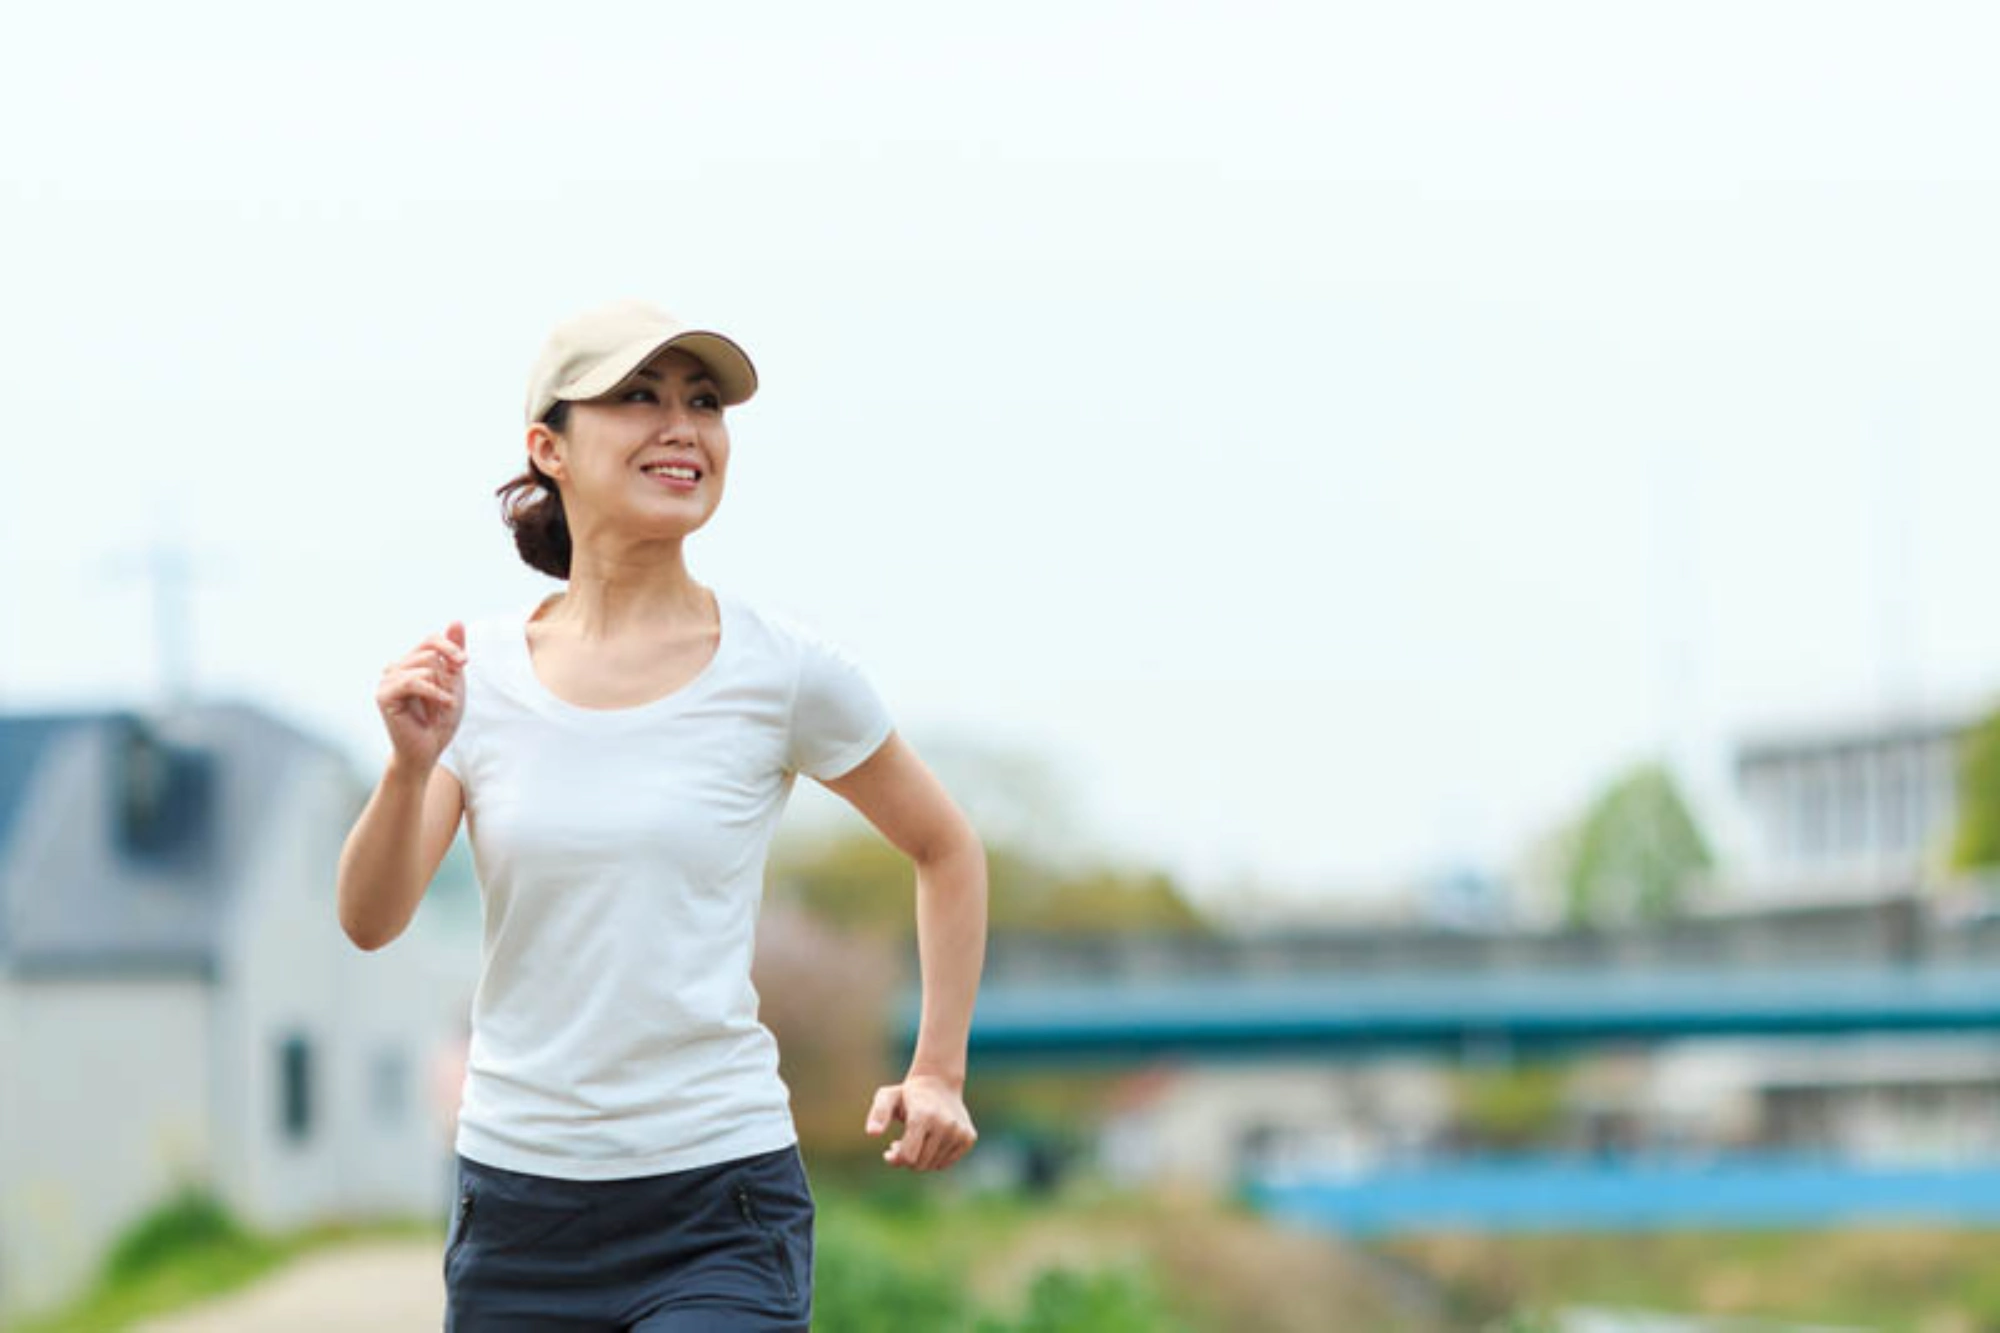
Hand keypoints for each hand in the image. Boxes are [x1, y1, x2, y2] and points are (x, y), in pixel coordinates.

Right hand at [376, 623, 467, 768]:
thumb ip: (453, 652)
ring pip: (425, 666)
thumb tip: (456, 620)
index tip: (464, 662)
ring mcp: (387, 680)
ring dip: (442, 688)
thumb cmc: (440, 719)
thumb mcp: (454, 680)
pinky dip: (434, 693)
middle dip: (447, 677)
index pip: (430, 640)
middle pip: (430, 654)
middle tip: (446, 699)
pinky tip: (443, 704)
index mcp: (409, 663)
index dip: (449, 647)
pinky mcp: (384, 694)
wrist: (428, 749)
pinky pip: (414, 680)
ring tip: (442, 705)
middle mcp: (394, 667)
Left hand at [865, 1073, 976, 1171]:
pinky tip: (930, 1142)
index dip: (895, 1158)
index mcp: (924, 1116)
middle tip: (901, 1142)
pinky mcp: (969, 1137)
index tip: (891, 1147)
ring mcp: (959, 1131)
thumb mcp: (887, 1097)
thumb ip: (878, 1114)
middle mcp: (945, 1124)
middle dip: (907, 1158)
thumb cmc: (907, 1094)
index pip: (908, 1156)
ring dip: (920, 1159)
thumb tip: (872, 1133)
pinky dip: (935, 1158)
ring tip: (916, 1141)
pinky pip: (946, 1163)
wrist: (939, 1083)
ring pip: (933, 1166)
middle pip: (920, 1164)